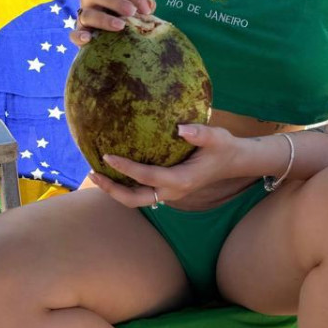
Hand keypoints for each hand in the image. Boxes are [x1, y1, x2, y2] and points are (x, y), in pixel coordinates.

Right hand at [70, 0, 154, 46]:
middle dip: (115, 1)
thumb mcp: (134, 5)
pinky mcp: (79, 32)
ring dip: (103, 19)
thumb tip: (150, 4)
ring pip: (87, 14)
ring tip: (120, 26)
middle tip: (132, 12)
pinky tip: (88, 39)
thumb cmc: (125, 12)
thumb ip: (143, 4)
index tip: (147, 10)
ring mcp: (83, 15)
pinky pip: (74, 34)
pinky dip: (79, 36)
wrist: (108, 27)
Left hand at [88, 123, 245, 206]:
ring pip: (136, 200)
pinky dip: (126, 185)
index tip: (107, 155)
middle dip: (112, 189)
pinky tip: (115, 171)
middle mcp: (172, 192)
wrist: (234, 162)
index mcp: (180, 180)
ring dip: (116, 190)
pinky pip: (142, 192)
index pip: (146, 177)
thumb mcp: (216, 137)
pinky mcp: (168, 190)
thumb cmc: (224, 147)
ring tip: (97, 174)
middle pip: (135, 199)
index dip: (125, 168)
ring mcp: (169, 194)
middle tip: (93, 173)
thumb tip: (180, 128)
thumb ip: (199, 133)